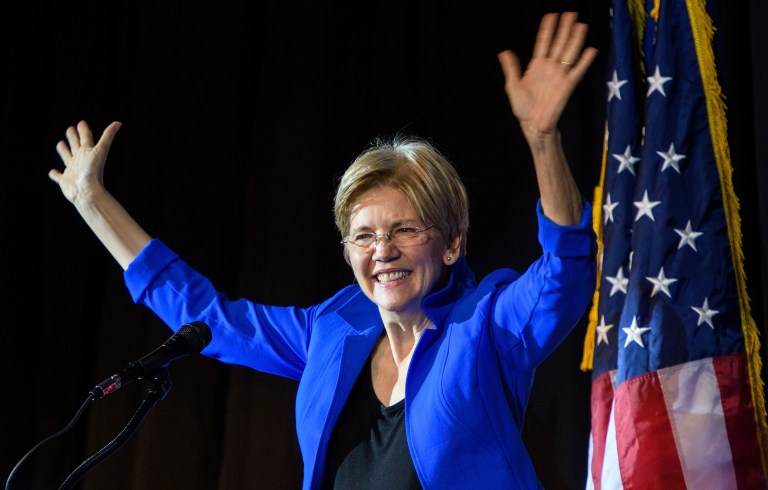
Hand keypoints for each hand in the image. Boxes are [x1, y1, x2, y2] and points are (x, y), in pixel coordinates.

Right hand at [49, 120, 121, 203]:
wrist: (87, 191)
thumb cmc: (94, 171)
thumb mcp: (101, 150)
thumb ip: (108, 136)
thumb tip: (119, 123)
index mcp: (88, 153)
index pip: (86, 138)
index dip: (84, 130)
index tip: (81, 123)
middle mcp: (81, 161)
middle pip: (76, 146)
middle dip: (73, 137)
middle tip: (70, 129)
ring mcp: (72, 170)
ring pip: (67, 158)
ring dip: (64, 151)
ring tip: (60, 144)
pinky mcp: (64, 180)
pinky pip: (58, 176)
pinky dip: (54, 174)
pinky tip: (52, 172)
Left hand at [497, 12, 597, 140]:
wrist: (532, 124)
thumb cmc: (522, 108)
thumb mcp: (512, 85)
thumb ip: (511, 68)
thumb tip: (503, 52)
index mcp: (536, 66)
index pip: (543, 42)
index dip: (547, 29)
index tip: (551, 15)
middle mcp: (550, 67)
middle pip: (559, 43)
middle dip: (564, 28)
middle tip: (571, 13)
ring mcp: (559, 75)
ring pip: (569, 53)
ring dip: (575, 39)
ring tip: (580, 25)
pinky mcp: (567, 85)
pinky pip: (578, 71)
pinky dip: (585, 61)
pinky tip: (591, 50)